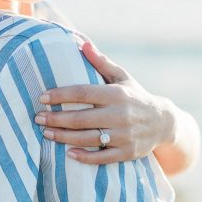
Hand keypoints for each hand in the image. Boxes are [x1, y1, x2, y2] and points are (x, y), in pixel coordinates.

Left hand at [34, 40, 174, 164]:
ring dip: (64, 137)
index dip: (60, 95)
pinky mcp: (127, 152)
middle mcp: (120, 114)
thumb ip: (101, 62)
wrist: (164, 122)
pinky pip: (102, 158)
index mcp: (116, 93)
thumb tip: (82, 43)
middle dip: (56, 118)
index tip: (42, 97)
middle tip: (37, 118)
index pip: (83, 92)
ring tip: (46, 133)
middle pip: (81, 118)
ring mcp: (124, 135)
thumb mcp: (122, 77)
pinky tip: (68, 154)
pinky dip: (85, 157)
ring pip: (88, 138)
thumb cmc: (135, 96)